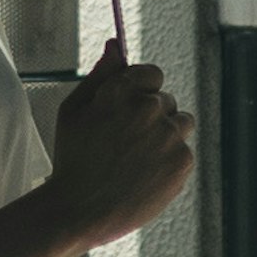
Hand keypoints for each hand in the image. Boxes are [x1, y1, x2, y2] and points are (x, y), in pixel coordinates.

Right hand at [49, 44, 194, 250]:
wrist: (79, 211)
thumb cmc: (72, 159)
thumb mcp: (73, 111)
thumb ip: (100, 75)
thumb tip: (116, 45)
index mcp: (121, 90)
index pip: (152, 74)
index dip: (141, 92)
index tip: (130, 111)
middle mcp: (149, 108)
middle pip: (166, 101)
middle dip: (151, 117)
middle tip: (125, 145)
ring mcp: (168, 135)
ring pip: (181, 124)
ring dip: (166, 136)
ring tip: (137, 160)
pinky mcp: (182, 161)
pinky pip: (184, 151)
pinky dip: (169, 162)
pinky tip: (144, 176)